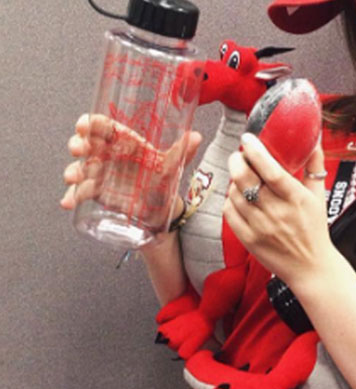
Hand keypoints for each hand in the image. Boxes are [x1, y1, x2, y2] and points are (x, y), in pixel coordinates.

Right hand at [60, 114, 201, 222]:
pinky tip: (68, 202)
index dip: (92, 123)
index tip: (85, 125)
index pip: (104, 127)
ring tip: (73, 177)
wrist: (162, 207)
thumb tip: (196, 136)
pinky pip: (81, 192)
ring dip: (72, 170)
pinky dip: (72, 196)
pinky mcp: (98, 192)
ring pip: (80, 167)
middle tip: (79, 149)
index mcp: (125, 141)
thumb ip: (182, 152)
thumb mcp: (173, 166)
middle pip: (87, 144)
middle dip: (78, 144)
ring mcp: (101, 173)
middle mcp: (109, 154)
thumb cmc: (163, 178)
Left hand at [223, 132, 333, 284]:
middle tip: (240, 156)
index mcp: (296, 199)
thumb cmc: (315, 231)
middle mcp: (276, 213)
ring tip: (243, 178)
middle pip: (245, 179)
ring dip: (234, 180)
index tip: (248, 139)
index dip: (256, 152)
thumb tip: (313, 140)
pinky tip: (239, 197)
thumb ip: (314, 166)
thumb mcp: (319, 196)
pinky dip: (230, 200)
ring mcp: (260, 227)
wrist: (311, 268)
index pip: (271, 170)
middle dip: (237, 161)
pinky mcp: (248, 239)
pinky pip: (229, 212)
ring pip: (234, 193)